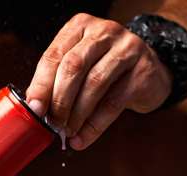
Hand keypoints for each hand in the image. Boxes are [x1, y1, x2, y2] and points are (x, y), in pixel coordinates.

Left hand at [26, 13, 173, 149]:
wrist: (152, 72)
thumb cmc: (107, 70)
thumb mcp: (82, 65)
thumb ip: (59, 79)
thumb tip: (37, 108)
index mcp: (81, 26)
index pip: (54, 55)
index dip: (41, 84)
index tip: (35, 109)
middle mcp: (105, 31)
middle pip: (73, 67)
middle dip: (59, 100)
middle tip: (53, 123)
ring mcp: (128, 48)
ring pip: (94, 84)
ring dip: (77, 114)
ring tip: (67, 132)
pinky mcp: (144, 71)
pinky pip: (114, 102)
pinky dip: (95, 125)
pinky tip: (83, 138)